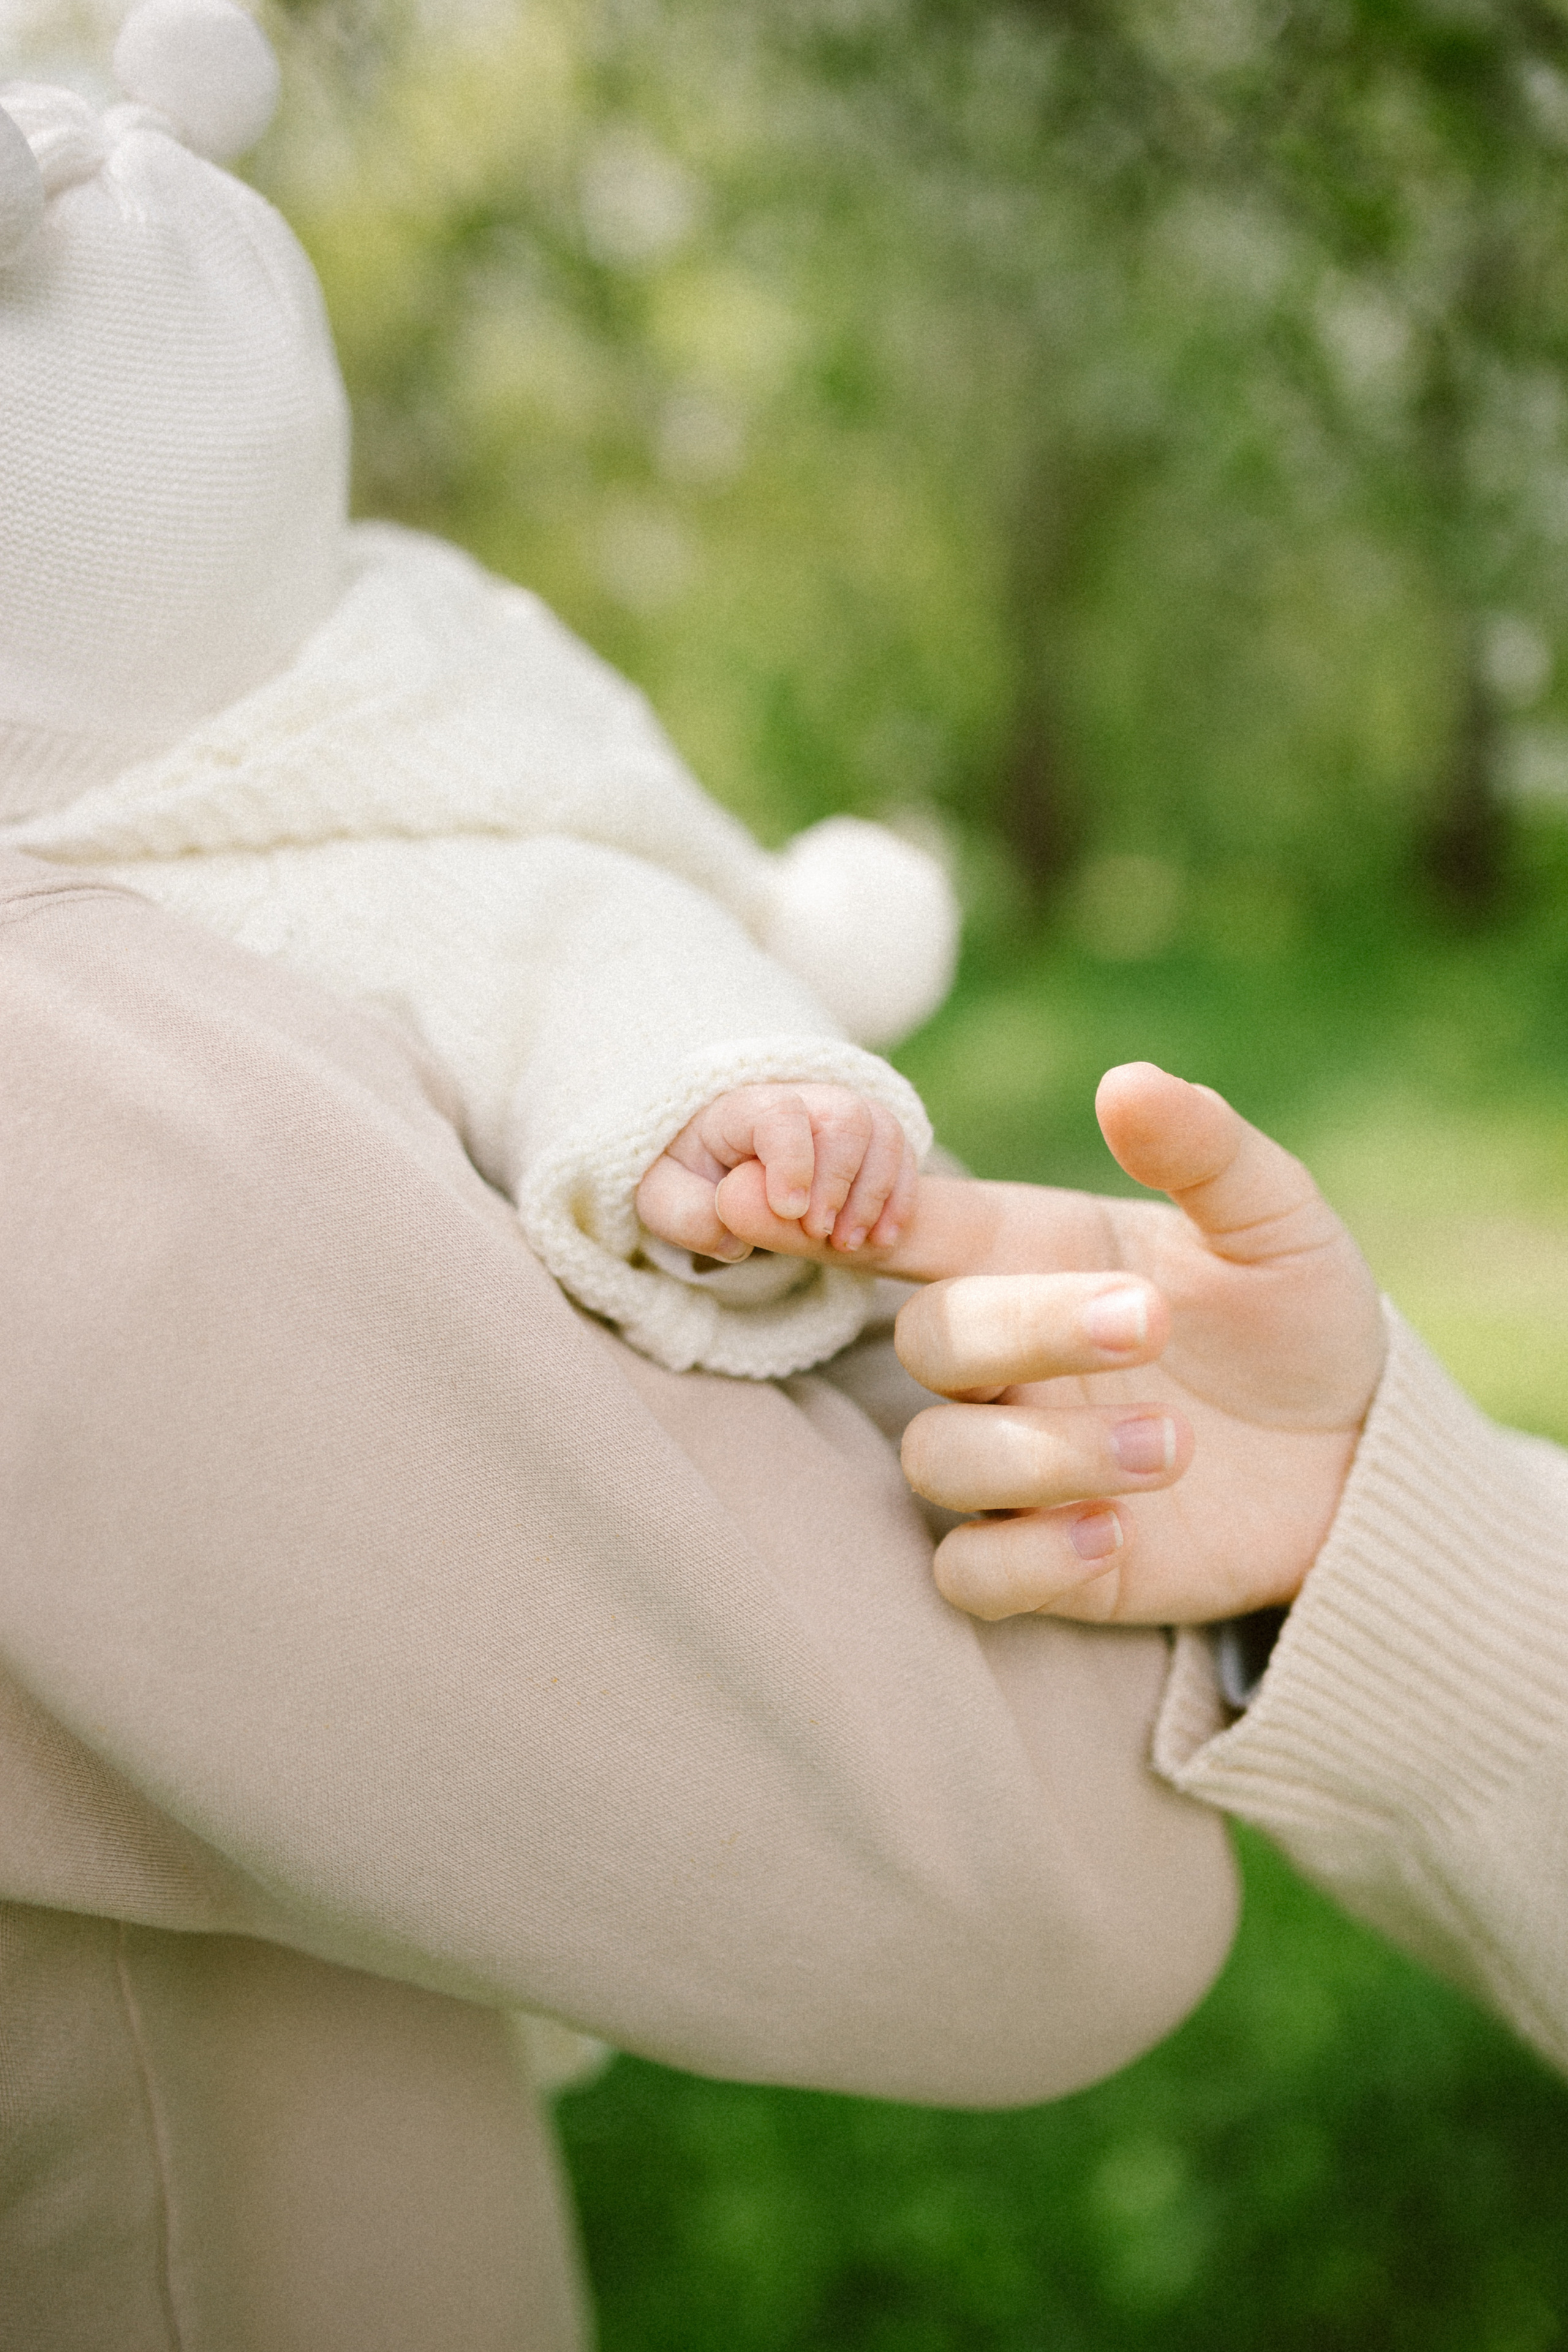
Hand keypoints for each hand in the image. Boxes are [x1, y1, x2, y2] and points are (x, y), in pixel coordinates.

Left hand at [634, 1082, 917, 1264]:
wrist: (715, 1167)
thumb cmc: (688, 1180)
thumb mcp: (664, 1201)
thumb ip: (686, 1216)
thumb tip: (732, 1239)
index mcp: (739, 1107)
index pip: (779, 1115)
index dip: (793, 1162)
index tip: (791, 1212)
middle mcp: (796, 1096)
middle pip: (843, 1116)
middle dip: (839, 1182)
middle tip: (820, 1235)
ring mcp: (836, 1110)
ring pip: (880, 1129)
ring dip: (874, 1193)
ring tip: (847, 1244)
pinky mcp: (865, 1132)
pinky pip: (899, 1149)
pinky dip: (898, 1196)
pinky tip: (880, 1238)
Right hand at [713, 1062, 1385, 1623]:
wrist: (1364, 1457)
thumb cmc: (1297, 1317)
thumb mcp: (1275, 1222)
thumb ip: (1203, 1151)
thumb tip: (1126, 1082)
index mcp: (1033, 1255)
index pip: (906, 1226)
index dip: (828, 1212)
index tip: (766, 1195)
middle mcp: (1005, 1360)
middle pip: (931, 1340)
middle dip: (1029, 1329)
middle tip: (1153, 1322)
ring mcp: (1016, 1464)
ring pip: (939, 1460)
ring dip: (1047, 1453)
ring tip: (1176, 1445)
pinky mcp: (1045, 1561)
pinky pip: (968, 1573)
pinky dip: (1025, 1559)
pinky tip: (1114, 1534)